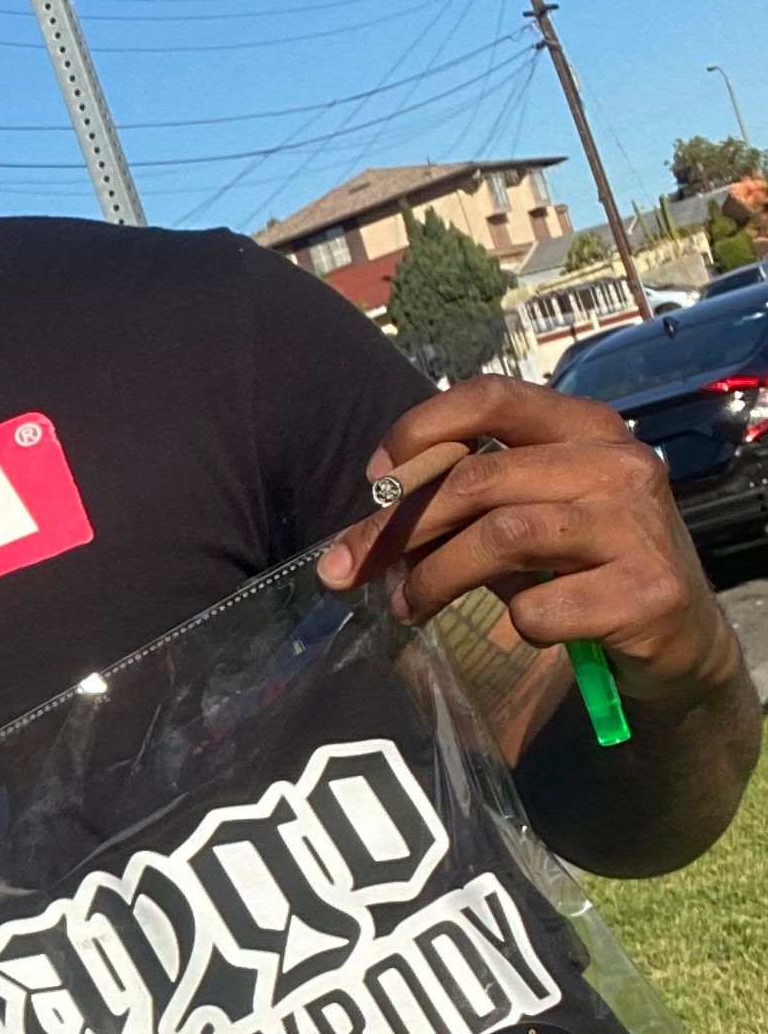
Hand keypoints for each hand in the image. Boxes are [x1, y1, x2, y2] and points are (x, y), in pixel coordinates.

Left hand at [316, 373, 741, 705]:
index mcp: (585, 427)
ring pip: (503, 536)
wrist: (680, 637)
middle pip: (478, 477)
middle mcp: (617, 462)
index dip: (420, 428)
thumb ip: (462, 508)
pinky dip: (515, 623)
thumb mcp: (528, 517)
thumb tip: (360, 537)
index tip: (374, 480)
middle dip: (399, 528)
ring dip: (436, 577)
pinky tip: (524, 629)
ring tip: (408, 605)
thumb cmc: (585, 567)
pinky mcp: (647, 591)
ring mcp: (638, 524)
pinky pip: (542, 606)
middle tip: (354, 568)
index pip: (491, 396)